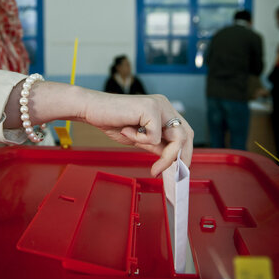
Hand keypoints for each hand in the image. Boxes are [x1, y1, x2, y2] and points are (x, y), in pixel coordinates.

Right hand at [5, 83, 193, 177]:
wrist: (92, 110)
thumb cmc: (112, 121)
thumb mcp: (140, 137)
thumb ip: (156, 145)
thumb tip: (172, 159)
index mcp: (164, 110)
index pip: (185, 132)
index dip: (186, 152)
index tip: (178, 170)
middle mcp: (164, 105)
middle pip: (186, 134)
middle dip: (180, 158)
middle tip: (169, 173)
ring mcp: (158, 105)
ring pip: (175, 138)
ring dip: (165, 157)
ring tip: (153, 167)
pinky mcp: (150, 108)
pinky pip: (154, 136)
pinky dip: (140, 140)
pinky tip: (126, 131)